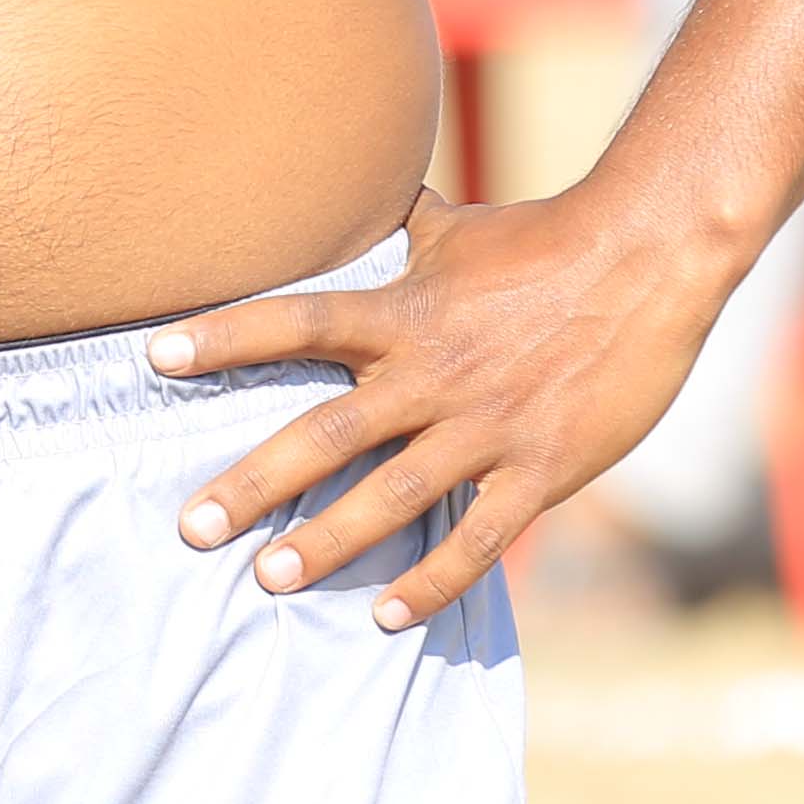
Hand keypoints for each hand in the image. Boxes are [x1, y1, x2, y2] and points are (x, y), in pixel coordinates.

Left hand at [153, 189, 735, 631]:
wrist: (649, 258)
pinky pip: (477, 539)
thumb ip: (397, 226)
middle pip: (325, 433)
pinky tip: (385, 619)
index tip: (154, 357)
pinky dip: (431, 584)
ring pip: (391, 497)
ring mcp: (486, 426)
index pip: (295, 321)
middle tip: (191, 528)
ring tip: (268, 579)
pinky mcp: (540, 469)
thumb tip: (355, 184)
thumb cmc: (545, 238)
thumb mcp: (456, 227)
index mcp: (405, 312)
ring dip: (327, 543)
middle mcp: (432, 373)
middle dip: (253, 484)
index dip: (224, 337)